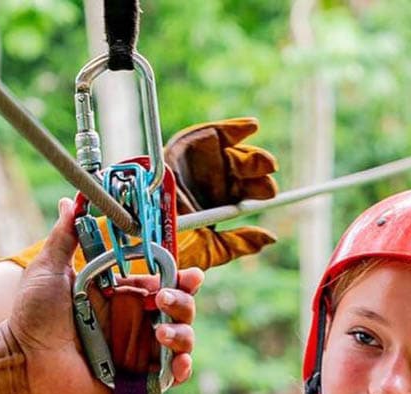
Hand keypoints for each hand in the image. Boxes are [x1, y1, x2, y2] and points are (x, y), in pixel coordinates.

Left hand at [3, 198, 201, 393]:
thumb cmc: (32, 316)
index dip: (181, 277)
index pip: (163, 283)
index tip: (189, 273)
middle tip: (163, 299)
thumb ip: (65, 237)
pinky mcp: (137, 380)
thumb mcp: (49, 270)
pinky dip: (182, 369)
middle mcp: (135, 323)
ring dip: (182, 333)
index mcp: (122, 297)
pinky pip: (171, 376)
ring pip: (182, 340)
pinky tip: (177, 364)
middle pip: (180, 309)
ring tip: (160, 332)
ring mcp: (138, 353)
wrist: (21, 360)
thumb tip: (71, 200)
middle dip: (183, 301)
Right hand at [167, 117, 279, 269]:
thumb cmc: (170, 245)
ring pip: (232, 154)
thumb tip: (270, 237)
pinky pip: (212, 134)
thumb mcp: (210, 250)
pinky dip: (232, 128)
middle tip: (267, 183)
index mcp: (218, 206)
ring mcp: (199, 164)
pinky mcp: (184, 147)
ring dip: (251, 156)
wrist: (138, 231)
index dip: (261, 192)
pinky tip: (251, 127)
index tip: (273, 194)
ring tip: (264, 164)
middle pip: (241, 174)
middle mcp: (211, 183)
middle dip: (258, 175)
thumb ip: (238, 244)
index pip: (245, 195)